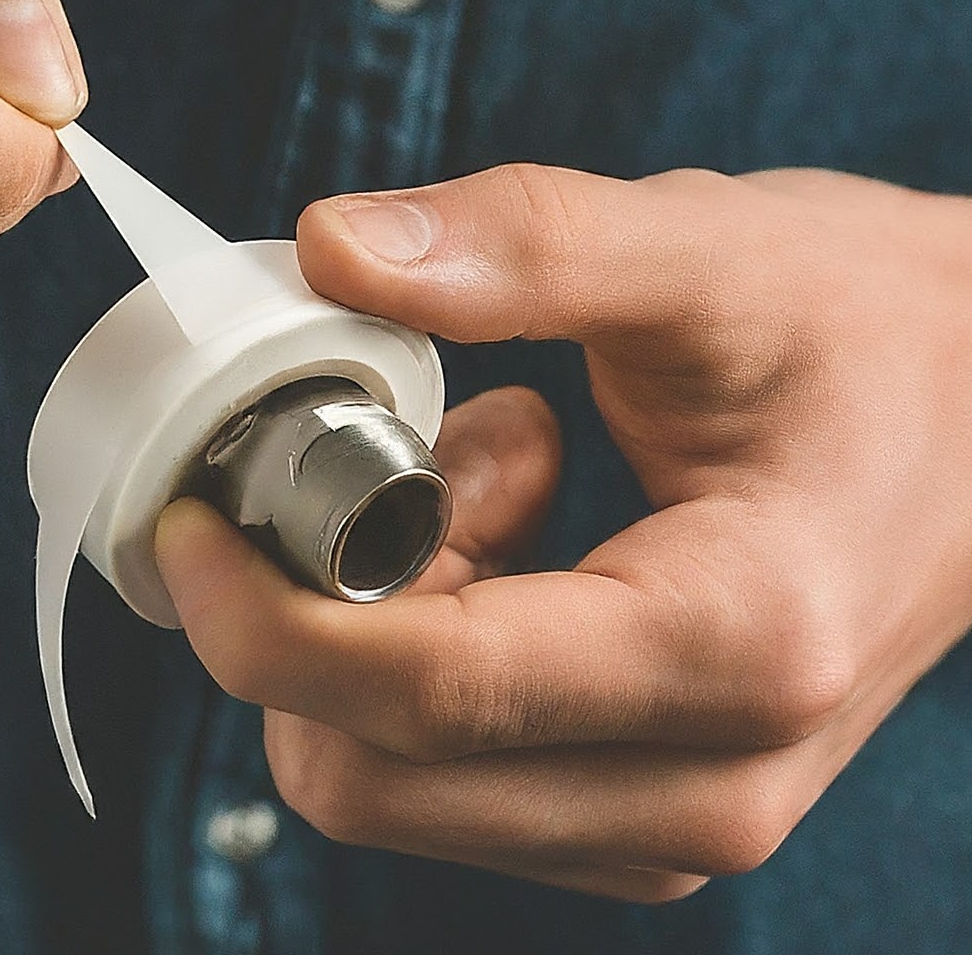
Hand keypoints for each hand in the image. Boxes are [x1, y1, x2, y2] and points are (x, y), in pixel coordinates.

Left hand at [157, 166, 971, 901]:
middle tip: (378, 449)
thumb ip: (519, 245)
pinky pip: (445, 765)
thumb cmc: (864, 322)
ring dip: (377, 617)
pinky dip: (420, 643)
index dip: (263, 613)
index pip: (431, 694)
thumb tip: (326, 248)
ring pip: (393, 779)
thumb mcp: (704, 250)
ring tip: (492, 464)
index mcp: (735, 646)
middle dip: (308, 611)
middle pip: (377, 772)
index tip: (191, 510)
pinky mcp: (641, 797)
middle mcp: (711, 779)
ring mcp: (680, 810)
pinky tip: (514, 520)